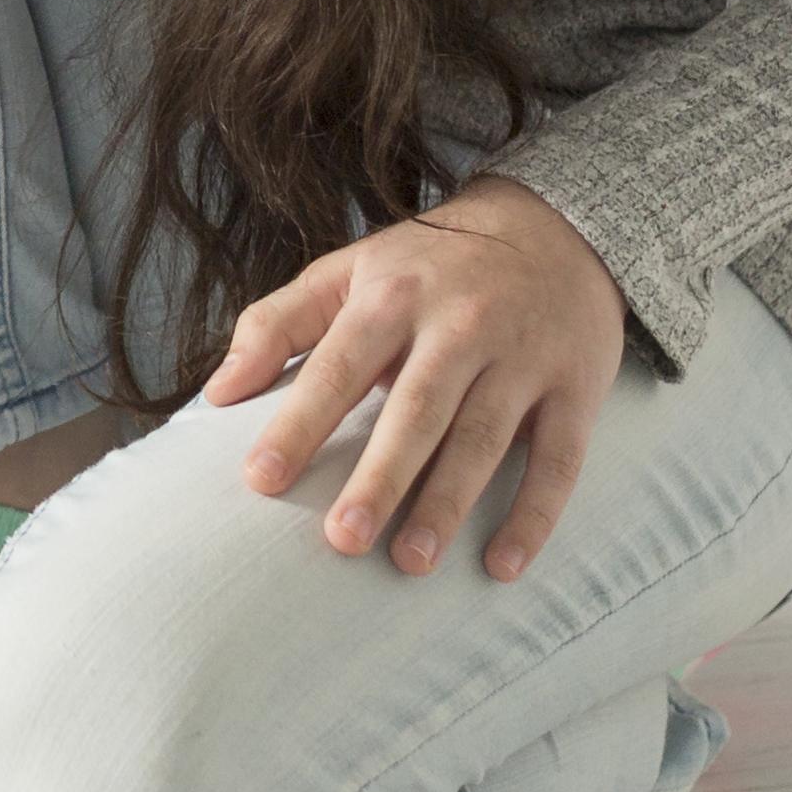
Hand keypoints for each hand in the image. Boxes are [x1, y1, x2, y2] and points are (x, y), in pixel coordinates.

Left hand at [203, 176, 626, 581]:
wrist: (554, 226)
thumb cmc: (429, 263)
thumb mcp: (349, 270)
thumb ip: (277, 324)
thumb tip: (216, 393)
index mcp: (392, 297)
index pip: (337, 367)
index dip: (297, 424)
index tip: (260, 481)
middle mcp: (459, 326)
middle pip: (415, 411)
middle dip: (379, 477)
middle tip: (342, 540)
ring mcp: (522, 358)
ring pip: (483, 439)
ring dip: (448, 504)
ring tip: (411, 561)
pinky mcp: (575, 388)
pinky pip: (558, 460)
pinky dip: (534, 515)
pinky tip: (502, 565)